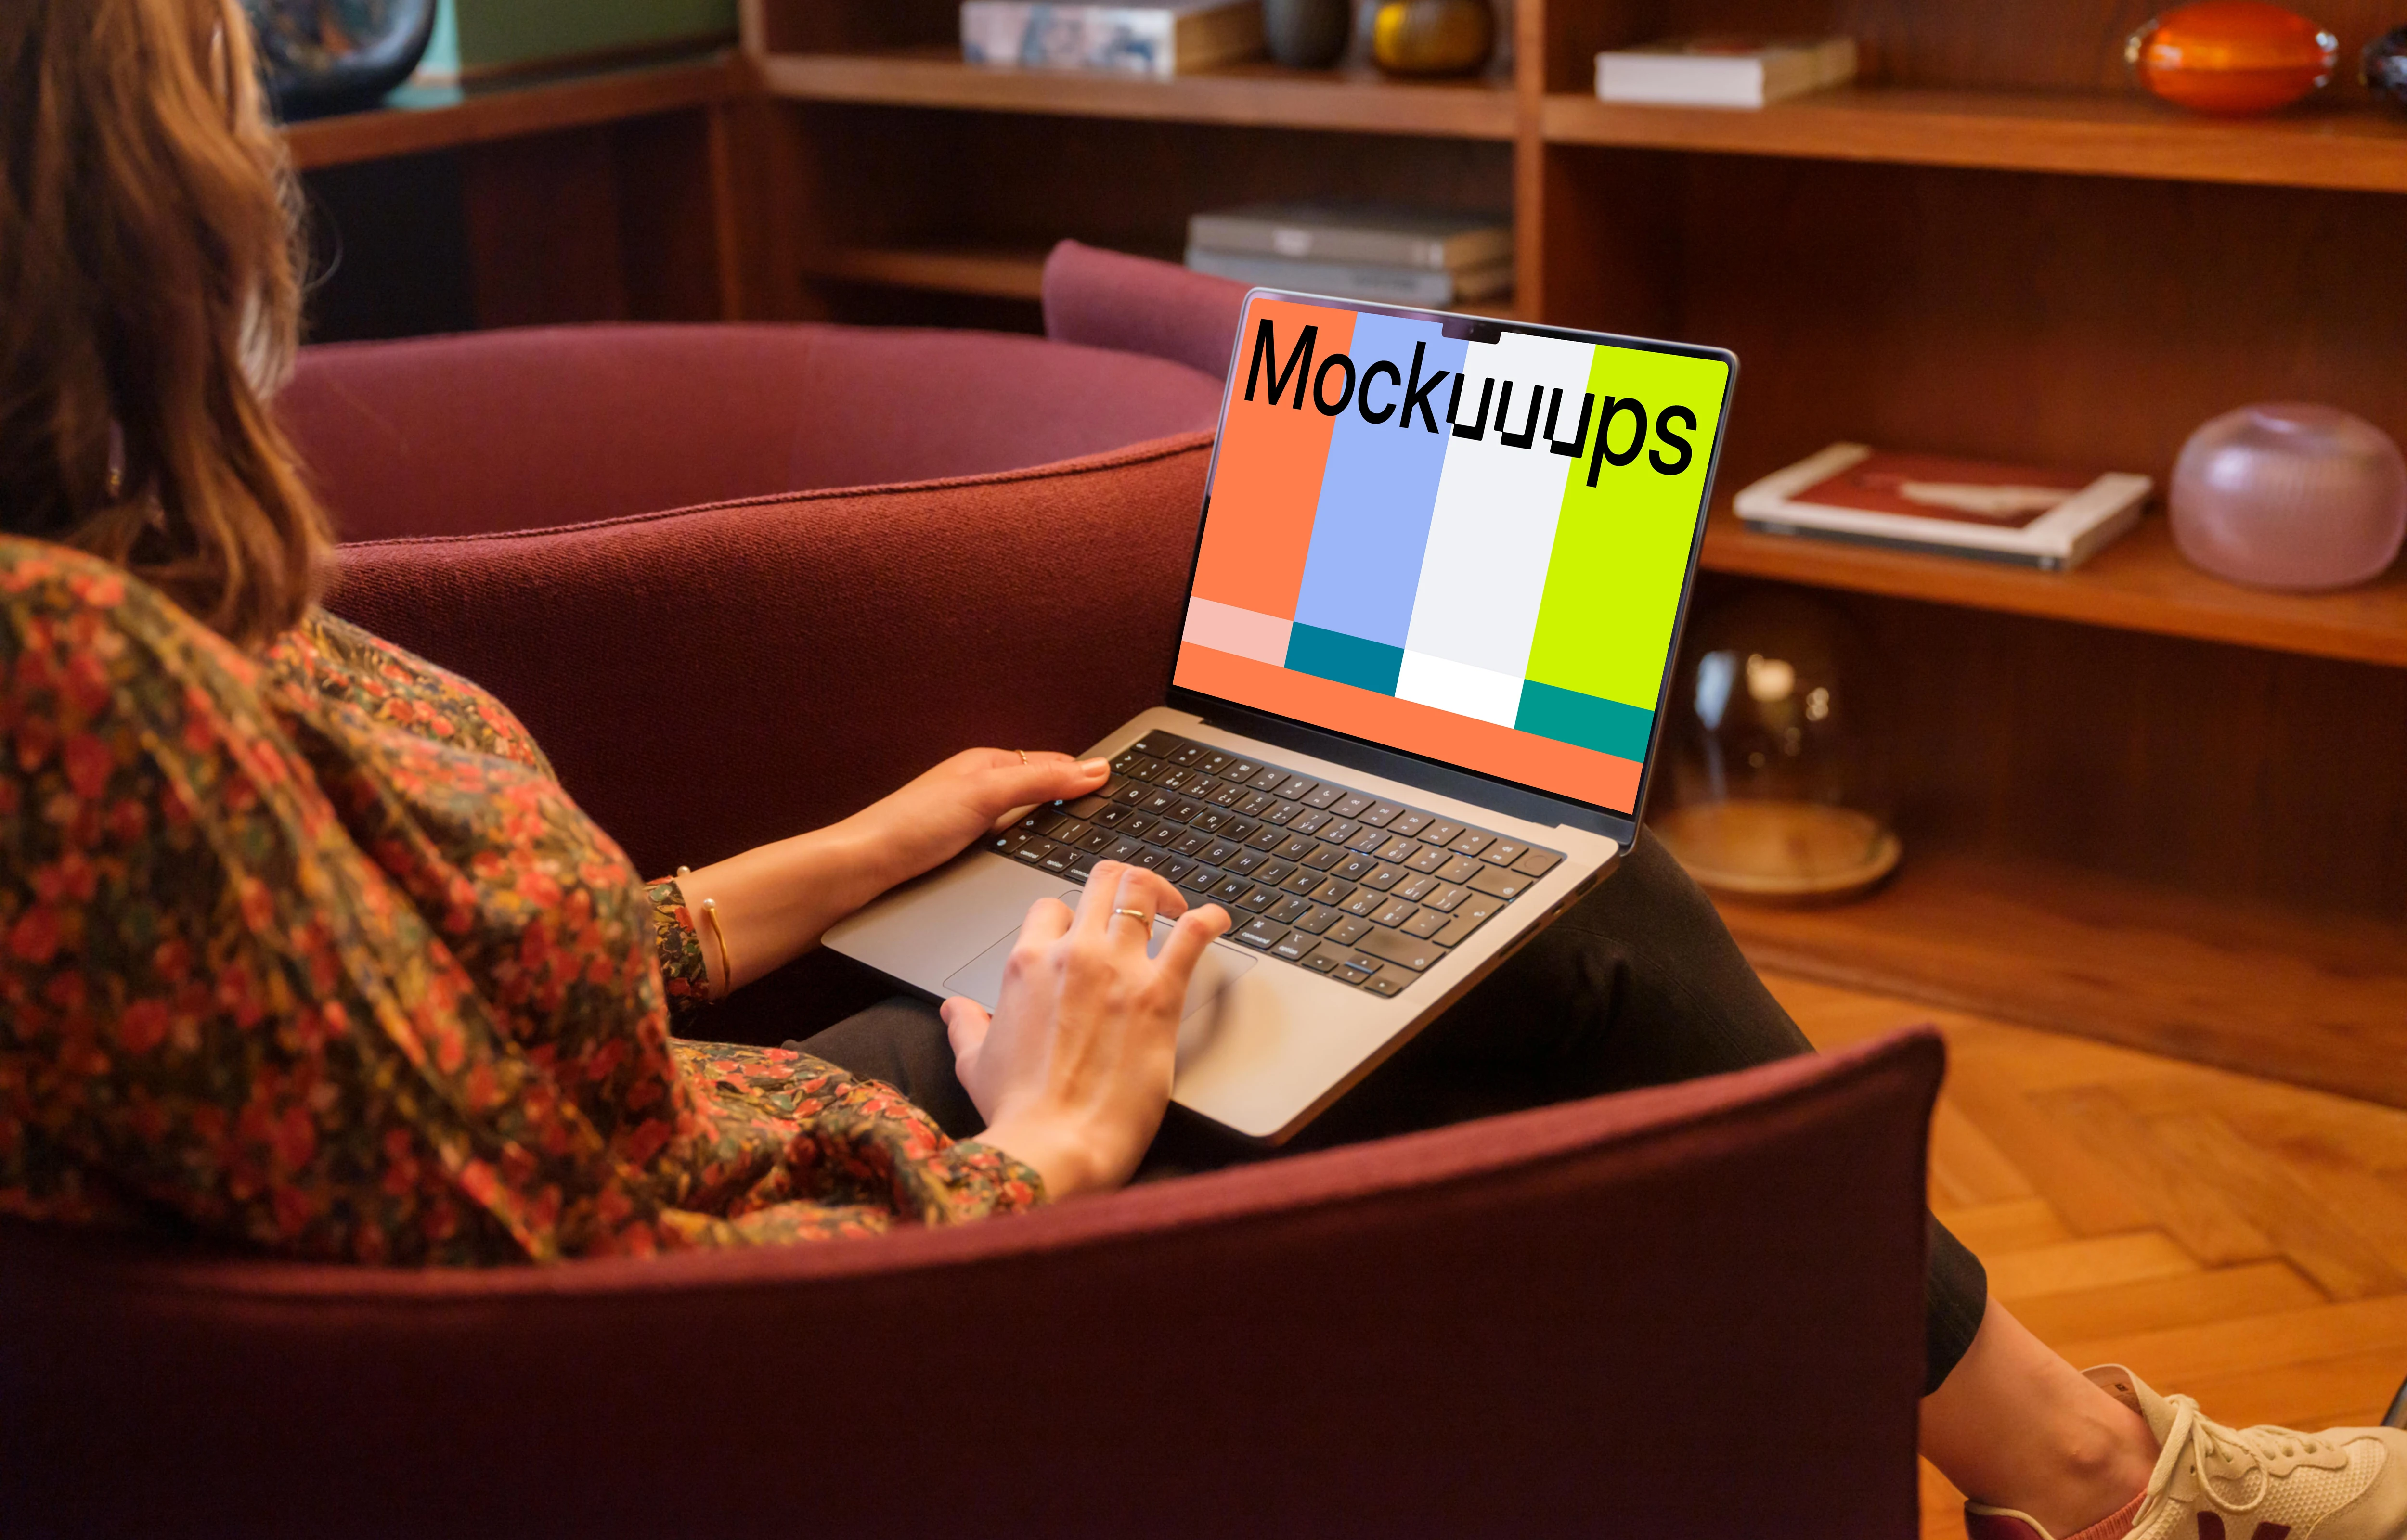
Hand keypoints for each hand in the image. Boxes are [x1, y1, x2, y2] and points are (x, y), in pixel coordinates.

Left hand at [841, 748, 1109, 893]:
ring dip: (1054, 819)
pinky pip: (1012, 837)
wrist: (864, 866)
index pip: (1053, 764)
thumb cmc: (912, 825)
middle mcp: (982, 785)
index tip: (1120, 789)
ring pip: (1028, 814)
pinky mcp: (964, 845)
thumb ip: (1040, 780)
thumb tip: (1094, 768)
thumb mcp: (986, 795)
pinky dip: (1033, 840)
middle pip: (1043, 788)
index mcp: (989, 763)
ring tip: (1086, 828)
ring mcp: (973, 815)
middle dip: (1075, 796)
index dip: (1085, 775)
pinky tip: (1039, 854)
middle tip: (1113, 811)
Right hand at [942, 862, 1230, 1198]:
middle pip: (1101, 882)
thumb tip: (954, 1010)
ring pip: (1142, 891)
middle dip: (1120, 884)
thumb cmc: (1017, 1110)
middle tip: (1139, 902)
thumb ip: (966, 1027)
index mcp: (1027, 964)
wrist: (1056, 1143)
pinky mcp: (1159, 993)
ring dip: (1162, 892)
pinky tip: (1219, 920)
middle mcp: (1072, 954)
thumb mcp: (975, 1064)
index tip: (1084, 930)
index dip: (1069, 915)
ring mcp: (1118, 969)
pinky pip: (1192, 934)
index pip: (1050, 907)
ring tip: (1176, 905)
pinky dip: (1209, 919)